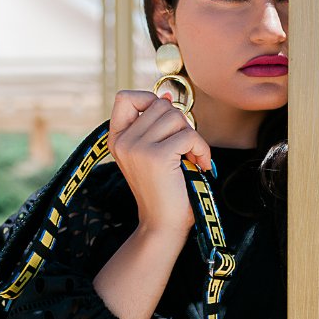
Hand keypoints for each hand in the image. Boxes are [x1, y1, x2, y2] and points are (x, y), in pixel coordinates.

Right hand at [107, 90, 211, 234]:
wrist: (163, 225)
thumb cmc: (163, 191)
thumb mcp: (152, 153)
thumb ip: (155, 125)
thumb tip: (166, 94)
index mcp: (117, 139)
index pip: (124, 98)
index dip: (148, 100)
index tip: (164, 123)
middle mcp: (123, 141)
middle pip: (160, 105)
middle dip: (180, 124)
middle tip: (185, 150)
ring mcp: (137, 147)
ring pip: (176, 116)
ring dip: (192, 137)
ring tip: (192, 158)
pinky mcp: (157, 155)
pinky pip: (189, 135)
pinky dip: (202, 149)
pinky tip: (201, 166)